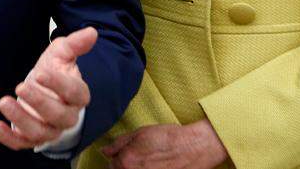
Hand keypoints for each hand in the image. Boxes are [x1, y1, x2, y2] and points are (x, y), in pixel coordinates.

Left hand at [0, 26, 96, 149]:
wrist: (44, 90)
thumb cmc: (54, 70)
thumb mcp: (62, 53)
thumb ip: (75, 44)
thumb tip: (91, 32)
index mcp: (78, 95)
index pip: (74, 92)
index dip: (58, 84)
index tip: (40, 72)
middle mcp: (67, 116)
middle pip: (59, 116)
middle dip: (39, 102)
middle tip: (20, 86)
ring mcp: (49, 130)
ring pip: (40, 133)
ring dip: (21, 120)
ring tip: (4, 101)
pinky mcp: (30, 139)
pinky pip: (21, 144)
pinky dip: (8, 138)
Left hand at [101, 120, 228, 168]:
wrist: (194, 148)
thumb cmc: (169, 138)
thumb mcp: (141, 133)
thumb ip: (119, 143)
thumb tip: (105, 150)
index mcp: (126, 161)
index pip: (111, 165)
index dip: (119, 158)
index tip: (128, 155)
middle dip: (126, 166)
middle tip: (142, 158)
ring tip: (151, 163)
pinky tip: (157, 167)